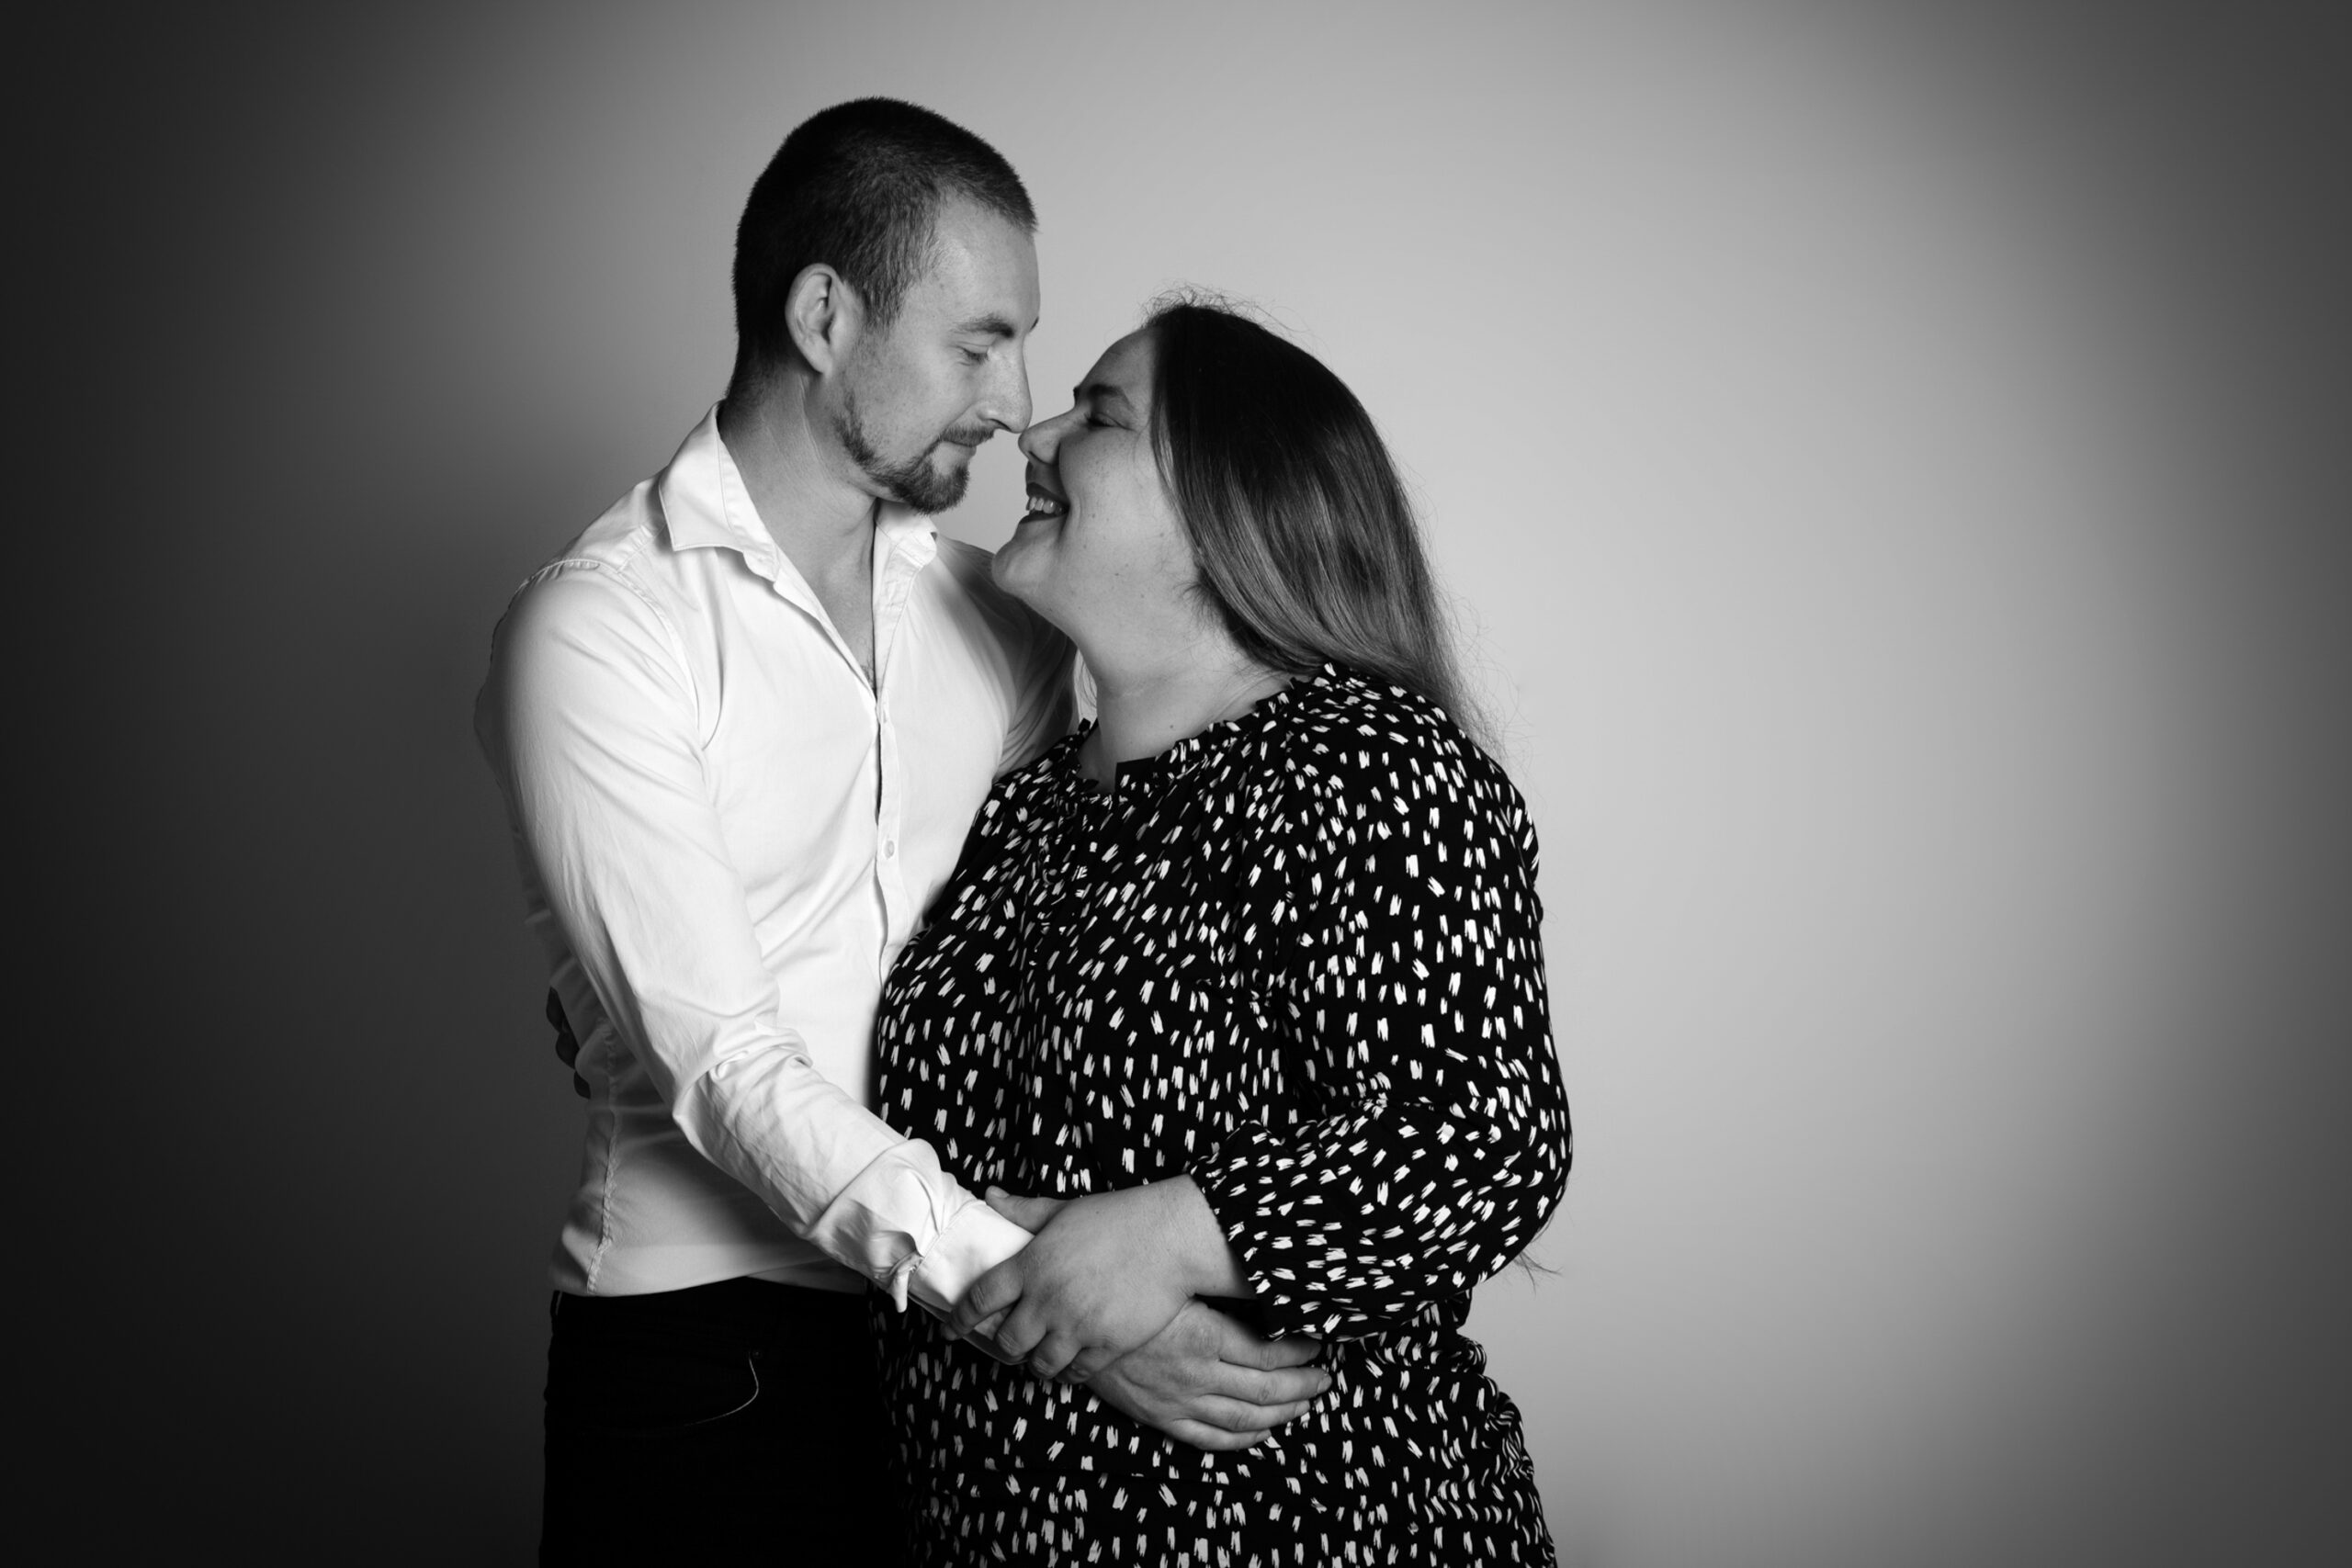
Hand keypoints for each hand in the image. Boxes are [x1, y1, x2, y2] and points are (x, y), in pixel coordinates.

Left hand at [951, 1180, 1242, 1382]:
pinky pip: (1076, 1373)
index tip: (949, 1330)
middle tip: (1009, 1344)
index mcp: (1031, 1264)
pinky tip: (1070, 1364)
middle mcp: (1047, 1300)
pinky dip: (1068, 1372)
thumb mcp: (1064, 1209)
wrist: (1171, 1237)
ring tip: (1039, 1359)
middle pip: (1006, 1341)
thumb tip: (989, 1195)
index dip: (959, 1319)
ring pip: (1039, 1365)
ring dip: (1035, 1364)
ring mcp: (1076, 1326)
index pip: (980, 1300)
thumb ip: (1023, 1209)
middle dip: (1004, 1346)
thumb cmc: (1118, 1217)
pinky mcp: (1106, 1345)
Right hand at [1089, 1301, 1330, 1451]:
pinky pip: (1209, 1438)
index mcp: (1203, 1335)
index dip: (1300, 1352)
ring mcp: (1178, 1399)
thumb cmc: (1125, 1288)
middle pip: (1266, 1390)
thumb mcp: (1173, 1280)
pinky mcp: (1159, 1415)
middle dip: (1303, 1386)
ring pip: (1244, 1418)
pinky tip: (1263, 1431)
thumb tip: (1262, 1273)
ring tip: (1306, 1402)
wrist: (1069, 1322)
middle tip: (1325, 1379)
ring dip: (1282, 1413)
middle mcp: (1195, 1373)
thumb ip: (1217, 1282)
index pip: (1269, 1352)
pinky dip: (1242, 1439)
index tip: (1318, 1343)